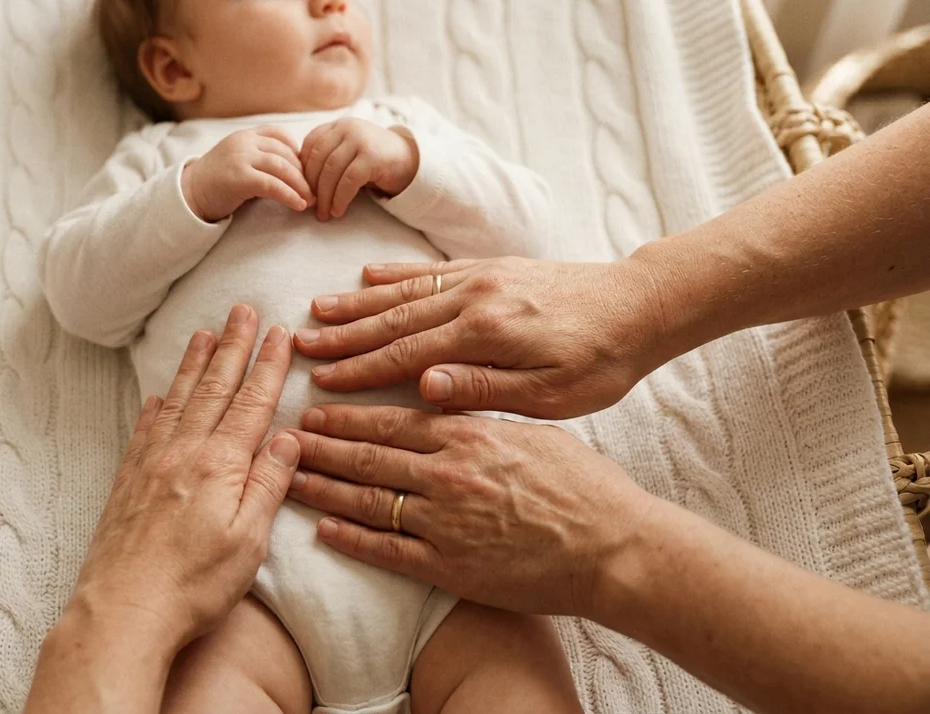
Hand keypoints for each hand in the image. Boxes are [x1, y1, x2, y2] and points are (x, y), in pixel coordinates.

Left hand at [68, 305, 297, 646]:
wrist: (122, 611)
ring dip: (195, 364)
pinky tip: (161, 394)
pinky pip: (145, 430)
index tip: (280, 332)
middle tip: (242, 310)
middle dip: (232, 346)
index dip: (268, 365)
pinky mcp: (128, 484)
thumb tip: (287, 436)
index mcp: (221, 465)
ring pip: (179, 400)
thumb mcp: (249, 540)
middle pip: (215, 389)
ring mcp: (151, 465)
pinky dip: (157, 405)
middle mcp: (184, 454)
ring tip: (204, 333)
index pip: (252, 403)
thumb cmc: (192, 585)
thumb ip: (269, 483)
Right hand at [183, 126, 314, 221]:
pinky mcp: (239, 178)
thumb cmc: (218, 182)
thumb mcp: (240, 162)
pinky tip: (299, 205)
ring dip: (301, 186)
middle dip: (304, 173)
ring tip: (312, 200)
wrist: (189, 195)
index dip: (297, 151)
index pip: (279, 134)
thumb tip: (296, 172)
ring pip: (282, 167)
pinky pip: (272, 185)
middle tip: (317, 191)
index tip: (306, 169)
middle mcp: (244, 142)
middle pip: (285, 153)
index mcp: (245, 135)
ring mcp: (240, 158)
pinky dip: (290, 195)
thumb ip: (261, 160)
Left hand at [287, 404, 657, 615]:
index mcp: (468, 437)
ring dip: (323, 489)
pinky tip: (323, 530)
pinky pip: (388, 552)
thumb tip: (443, 398)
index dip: (345, 417)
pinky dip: (352, 540)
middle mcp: (448, 475)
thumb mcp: (531, 432)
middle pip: (368, 458)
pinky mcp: (451, 567)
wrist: (614, 546)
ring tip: (288, 479)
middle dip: (320, 448)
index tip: (313, 411)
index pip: (390, 422)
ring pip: (368, 501)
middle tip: (283, 439)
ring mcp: (446, 523)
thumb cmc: (583, 486)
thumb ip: (480, 416)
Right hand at [293, 257, 671, 418]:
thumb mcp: (551, 394)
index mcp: (486, 334)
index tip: (320, 380)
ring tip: (317, 310)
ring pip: (406, 291)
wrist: (642, 305)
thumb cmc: (602, 361)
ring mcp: (482, 278)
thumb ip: (484, 388)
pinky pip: (432, 271)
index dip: (360, 370)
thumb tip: (423, 386)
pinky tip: (368, 277)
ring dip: (358, 303)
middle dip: (344, 335)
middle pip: (394, 319)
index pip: (406, 354)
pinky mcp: (493, 268)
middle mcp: (476, 298)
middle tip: (299, 345)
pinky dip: (396, 275)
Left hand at [301, 118, 418, 220]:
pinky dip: (340, 199)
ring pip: (331, 171)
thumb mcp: (347, 153)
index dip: (303, 170)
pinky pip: (348, 181)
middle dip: (312, 187)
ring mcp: (360, 140)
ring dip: (325, 197)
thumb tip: (300, 183)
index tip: (302, 190)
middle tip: (310, 207)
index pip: (310, 145)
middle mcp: (347, 128)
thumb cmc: (372, 161)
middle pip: (318, 160)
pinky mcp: (372, 157)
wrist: (409, 161)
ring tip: (324, 214)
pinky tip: (338, 211)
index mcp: (337, 126)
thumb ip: (326, 158)